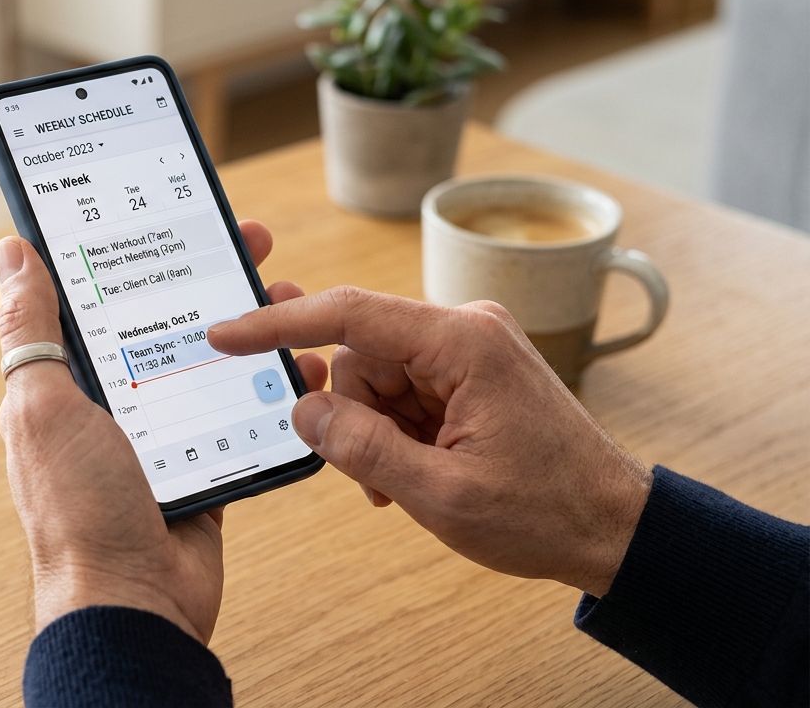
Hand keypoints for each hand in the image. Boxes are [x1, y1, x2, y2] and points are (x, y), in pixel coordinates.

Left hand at [0, 220, 327, 641]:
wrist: (132, 603)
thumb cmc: (78, 511)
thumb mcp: (44, 408)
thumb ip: (31, 332)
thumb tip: (11, 255)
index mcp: (65, 384)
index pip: (104, 297)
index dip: (140, 252)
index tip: (179, 215)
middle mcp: (112, 405)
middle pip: (168, 322)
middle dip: (212, 279)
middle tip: (256, 245)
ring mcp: (159, 437)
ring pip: (210, 364)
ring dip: (252, 329)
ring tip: (292, 298)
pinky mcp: (201, 468)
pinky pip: (238, 417)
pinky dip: (270, 391)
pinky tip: (301, 367)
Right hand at [208, 288, 651, 596]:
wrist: (615, 528)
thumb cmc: (546, 512)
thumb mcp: (442, 494)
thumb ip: (362, 447)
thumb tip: (304, 409)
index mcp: (462, 342)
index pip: (350, 313)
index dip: (280, 323)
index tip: (227, 333)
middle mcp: (465, 329)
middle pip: (360, 354)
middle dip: (352, 415)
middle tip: (373, 475)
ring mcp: (470, 349)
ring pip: (376, 376)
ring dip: (374, 431)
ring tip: (406, 482)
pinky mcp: (471, 371)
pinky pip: (404, 390)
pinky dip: (396, 431)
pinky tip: (417, 470)